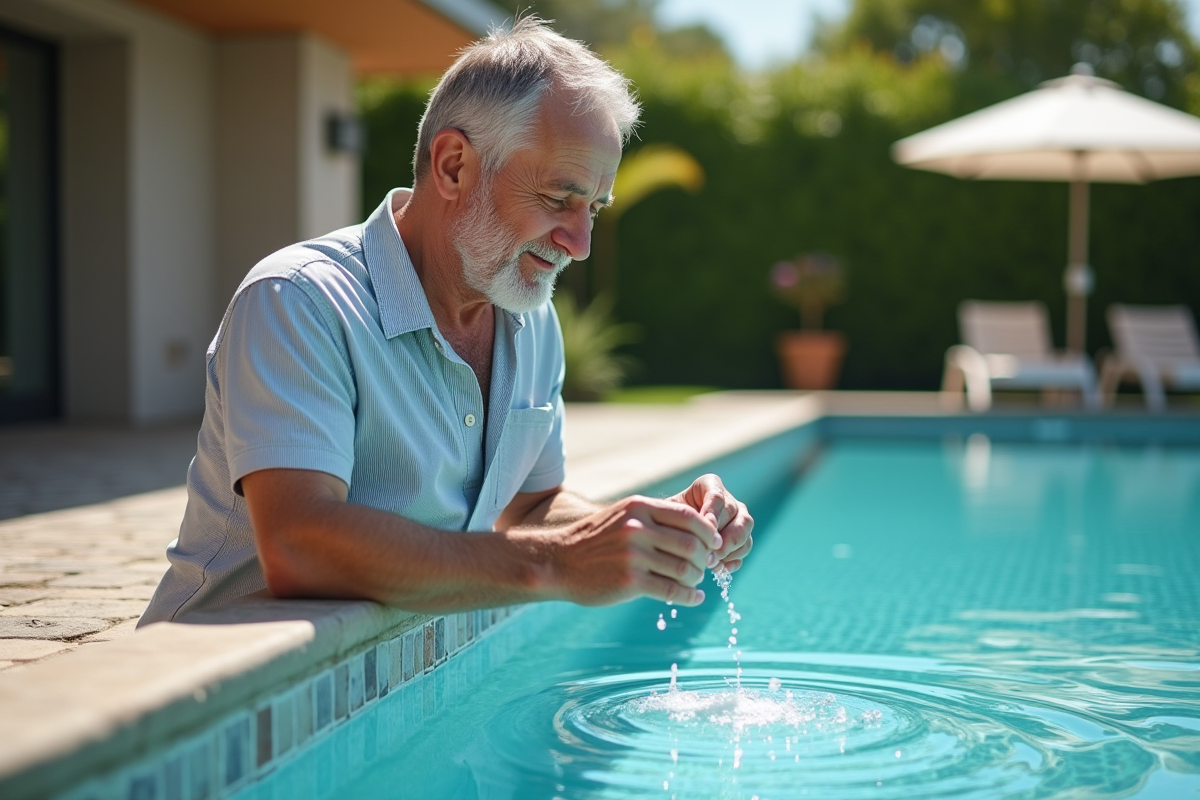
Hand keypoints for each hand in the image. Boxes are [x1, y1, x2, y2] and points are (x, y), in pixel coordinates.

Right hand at [540, 495, 720, 606]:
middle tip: (705, 566)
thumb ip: (654, 518)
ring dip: (696, 578)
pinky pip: (671, 591)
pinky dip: (689, 596)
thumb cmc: (593, 540)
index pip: (689, 517)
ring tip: (695, 582)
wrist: (557, 561)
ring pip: (684, 569)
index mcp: (639, 508)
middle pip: (692, 544)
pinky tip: (694, 598)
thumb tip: (697, 526)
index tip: (714, 543)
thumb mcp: (621, 516)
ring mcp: (633, 556)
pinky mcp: (630, 582)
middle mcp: (637, 529)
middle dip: (705, 558)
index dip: (708, 532)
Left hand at [670, 474, 753, 573]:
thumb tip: (704, 530)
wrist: (671, 529)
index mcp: (710, 485)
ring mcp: (739, 519)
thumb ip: (682, 516)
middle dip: (723, 539)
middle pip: (737, 517)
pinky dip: (732, 560)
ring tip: (710, 563)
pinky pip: (744, 549)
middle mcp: (730, 500)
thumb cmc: (666, 516)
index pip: (717, 498)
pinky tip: (717, 568)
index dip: (713, 514)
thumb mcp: (668, 511)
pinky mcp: (741, 538)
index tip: (705, 528)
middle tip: (708, 555)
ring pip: (745, 533)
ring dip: (730, 550)